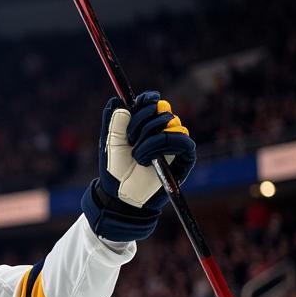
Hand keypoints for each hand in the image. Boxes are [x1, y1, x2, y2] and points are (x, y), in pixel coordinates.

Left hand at [82, 91, 195, 240]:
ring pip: (171, 122)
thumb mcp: (111, 144)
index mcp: (144, 126)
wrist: (122, 196)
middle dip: (143, 121)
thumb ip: (114, 123)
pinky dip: (164, 145)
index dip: (148, 99)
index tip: (139, 103)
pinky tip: (150, 159)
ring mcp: (174, 144)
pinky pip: (183, 139)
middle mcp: (161, 131)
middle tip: (130, 139)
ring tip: (137, 156)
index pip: (153, 103)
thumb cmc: (115, 171)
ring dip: (150, 138)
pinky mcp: (184, 157)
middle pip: (162, 109)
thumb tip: (119, 101)